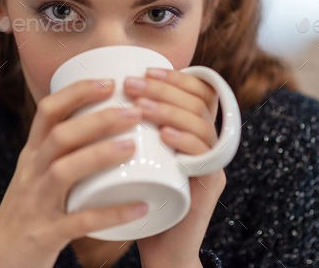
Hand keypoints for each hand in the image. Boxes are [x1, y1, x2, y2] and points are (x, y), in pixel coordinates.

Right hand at [0, 80, 148, 267]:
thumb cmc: (28, 210)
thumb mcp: (38, 173)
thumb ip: (64, 149)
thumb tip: (106, 121)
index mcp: (32, 155)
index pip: (48, 111)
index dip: (77, 92)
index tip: (110, 82)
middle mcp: (32, 173)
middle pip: (60, 136)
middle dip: (97, 119)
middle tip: (134, 112)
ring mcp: (37, 204)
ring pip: (64, 171)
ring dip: (100, 155)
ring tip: (133, 146)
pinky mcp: (46, 234)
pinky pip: (80, 222)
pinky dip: (111, 213)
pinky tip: (140, 206)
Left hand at [124, 68, 225, 267]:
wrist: (161, 249)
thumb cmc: (143, 199)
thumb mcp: (140, 157)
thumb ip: (135, 130)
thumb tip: (105, 97)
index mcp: (196, 133)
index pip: (199, 92)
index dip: (176, 77)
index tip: (144, 70)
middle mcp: (210, 145)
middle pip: (199, 103)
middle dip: (164, 88)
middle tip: (131, 84)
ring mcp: (213, 165)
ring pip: (202, 125)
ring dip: (169, 110)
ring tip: (138, 105)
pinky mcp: (211, 187)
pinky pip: (207, 157)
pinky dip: (185, 142)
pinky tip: (164, 135)